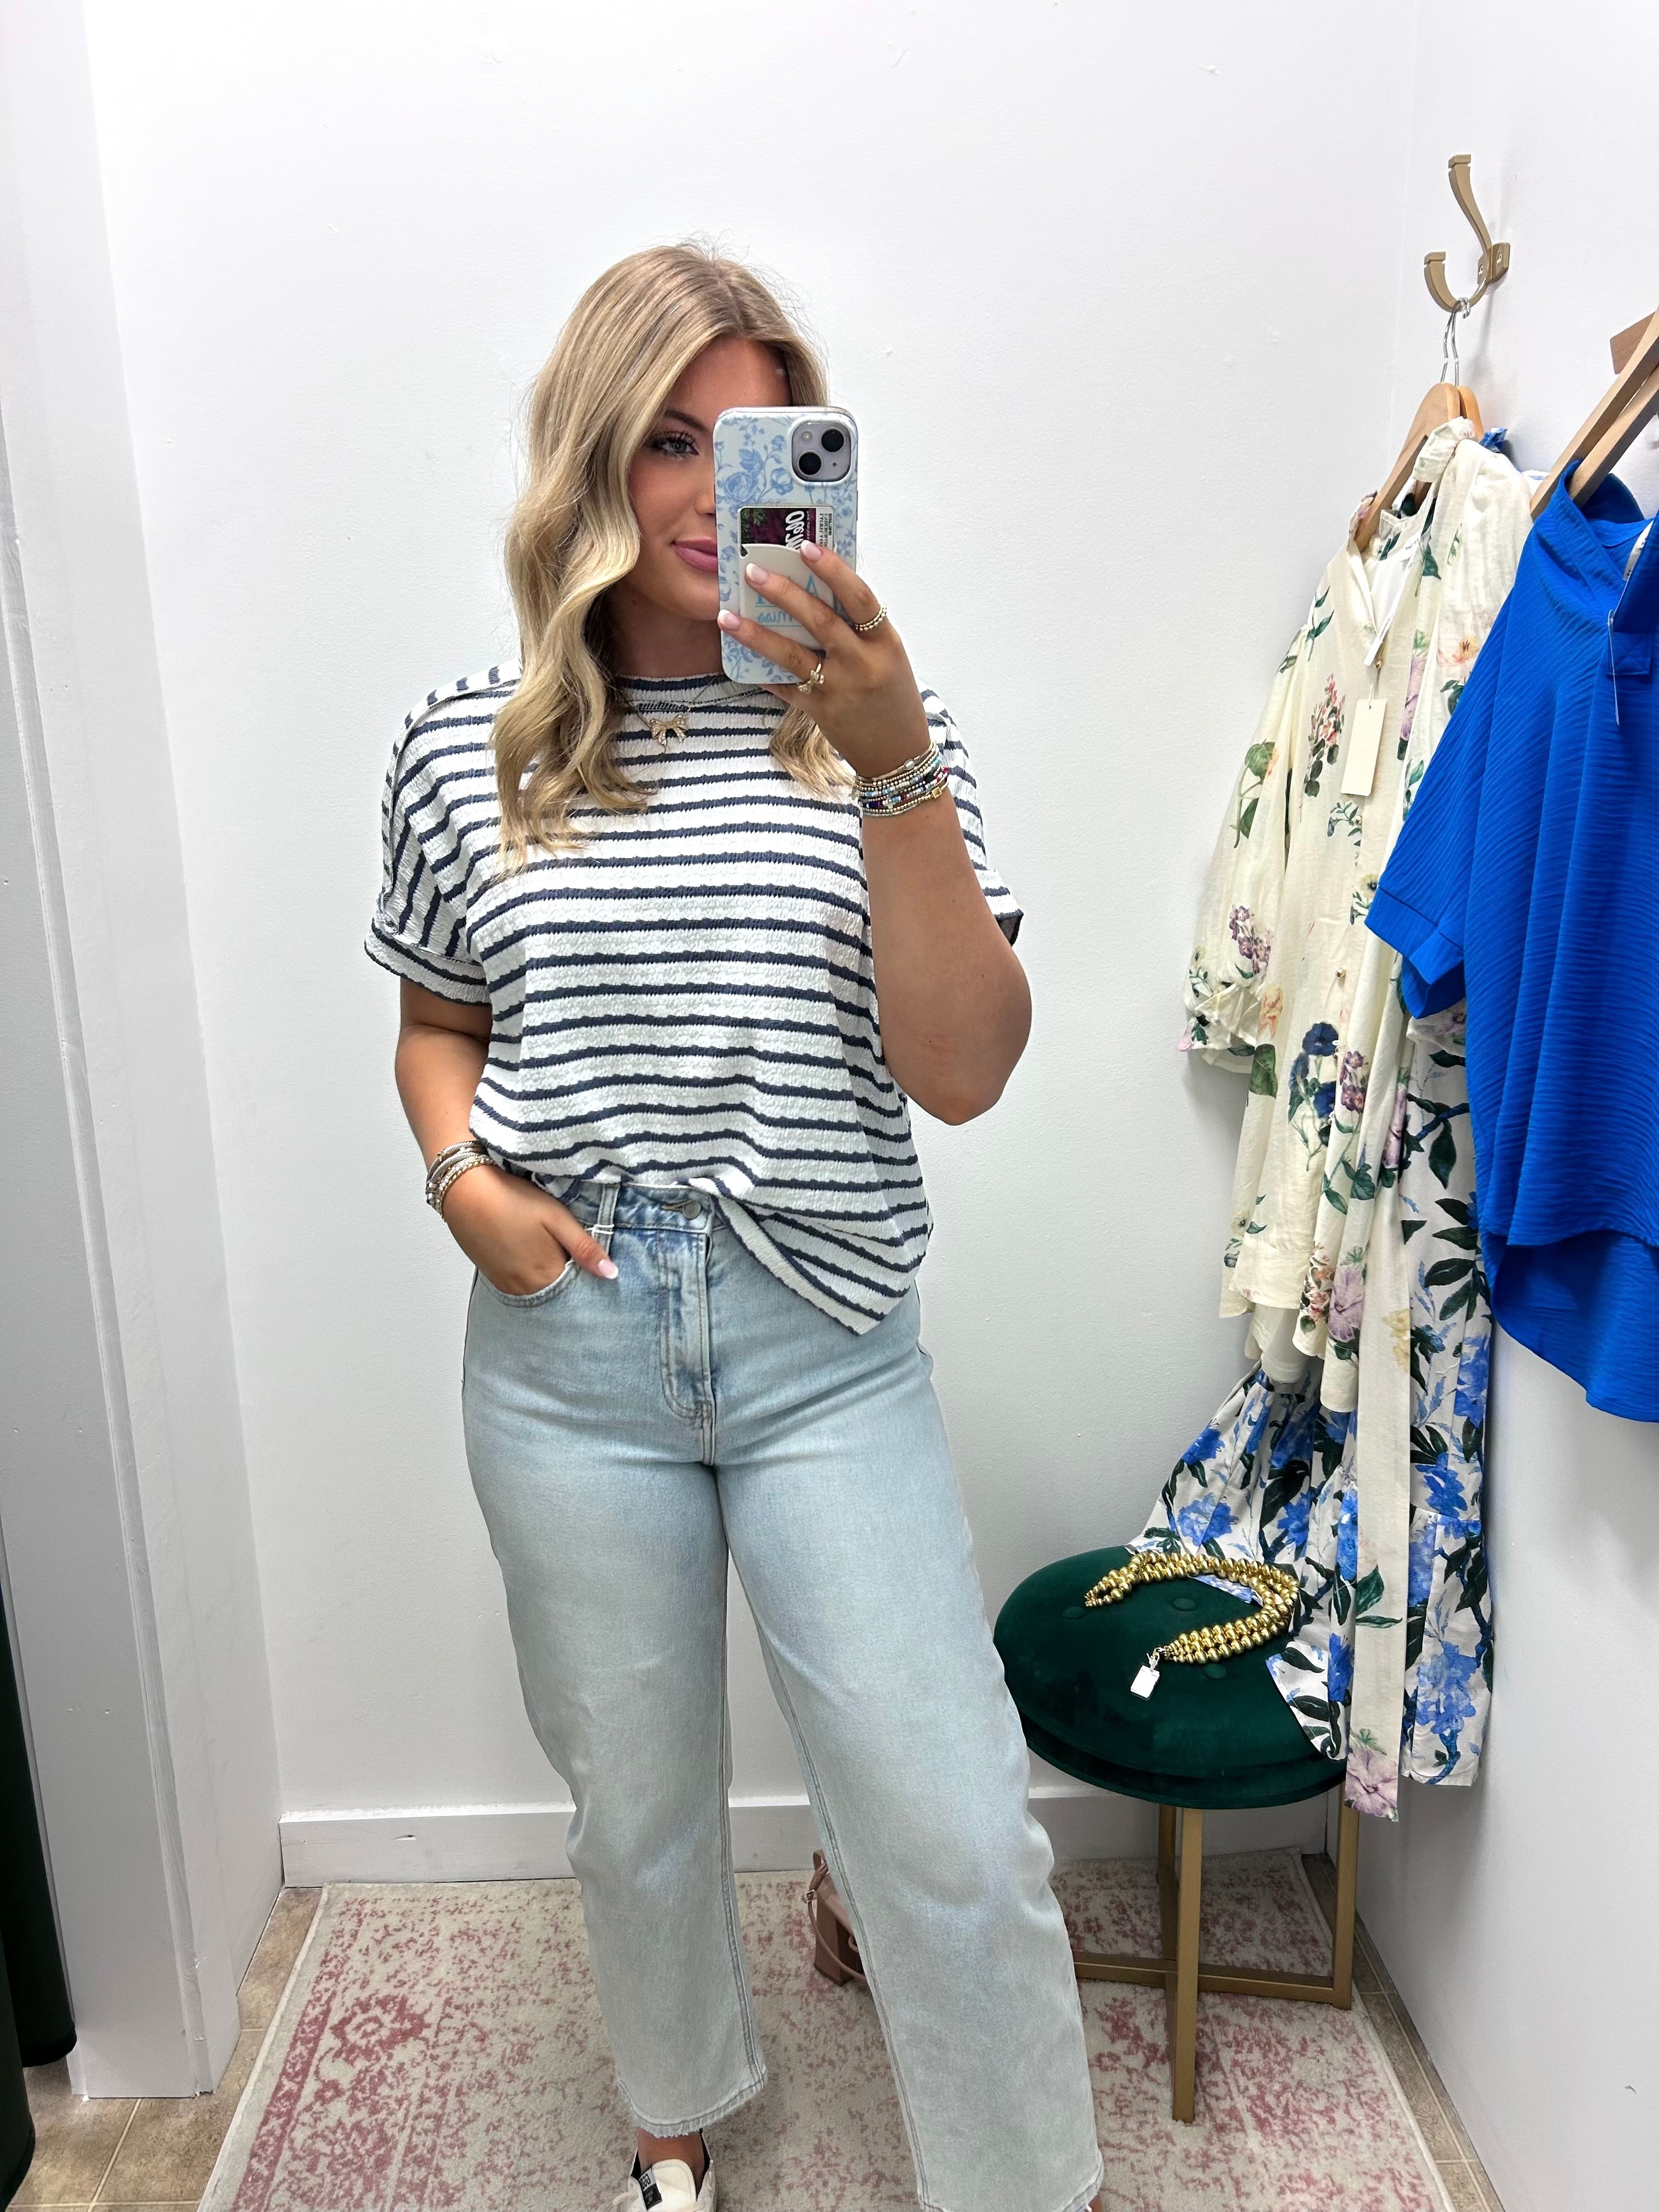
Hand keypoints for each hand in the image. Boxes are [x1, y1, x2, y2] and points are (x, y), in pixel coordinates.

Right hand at [440, 1164, 616, 1295]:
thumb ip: (584, 1248)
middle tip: (569, 1249)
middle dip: (569, 1277)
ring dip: (547, 1275)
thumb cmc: (512, 1199)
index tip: (590, 1258)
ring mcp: (505, 1284)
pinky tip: (528, 1251)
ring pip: (538, 1288)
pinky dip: (529, 1273)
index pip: (578, 1289)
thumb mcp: (557, 1218)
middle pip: (557, 1291)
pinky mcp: (492, 1276)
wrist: (464, 1191)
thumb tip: (612, 1275)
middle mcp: (525, 1288)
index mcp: (546, 1275)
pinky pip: (519, 1283)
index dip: (587, 1274)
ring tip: (547, 1247)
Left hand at [716, 543, 930, 781]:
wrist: (897, 753)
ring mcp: (839, 690)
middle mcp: (862, 664)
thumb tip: (820, 585)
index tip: (807, 547)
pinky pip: (785, 688)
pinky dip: (762, 672)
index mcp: (886, 643)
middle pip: (821, 621)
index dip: (834, 570)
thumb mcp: (888, 655)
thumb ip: (859, 626)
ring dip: (756, 634)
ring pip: (793, 656)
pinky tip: (740, 658)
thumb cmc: (893, 695)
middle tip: (753, 571)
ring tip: (726, 616)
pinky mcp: (820, 713)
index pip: (860, 598)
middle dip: (784, 593)